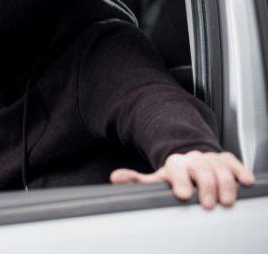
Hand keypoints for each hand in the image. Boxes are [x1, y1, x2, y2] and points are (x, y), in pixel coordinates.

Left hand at [110, 151, 254, 208]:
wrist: (192, 156)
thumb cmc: (177, 173)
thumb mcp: (158, 177)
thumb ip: (138, 180)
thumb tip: (116, 178)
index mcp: (175, 164)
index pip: (177, 170)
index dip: (180, 182)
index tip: (183, 194)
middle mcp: (194, 159)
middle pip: (201, 169)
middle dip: (205, 186)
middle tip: (207, 203)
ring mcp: (211, 159)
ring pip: (220, 168)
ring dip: (225, 184)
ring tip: (226, 200)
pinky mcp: (227, 160)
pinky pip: (235, 164)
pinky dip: (240, 172)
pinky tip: (243, 181)